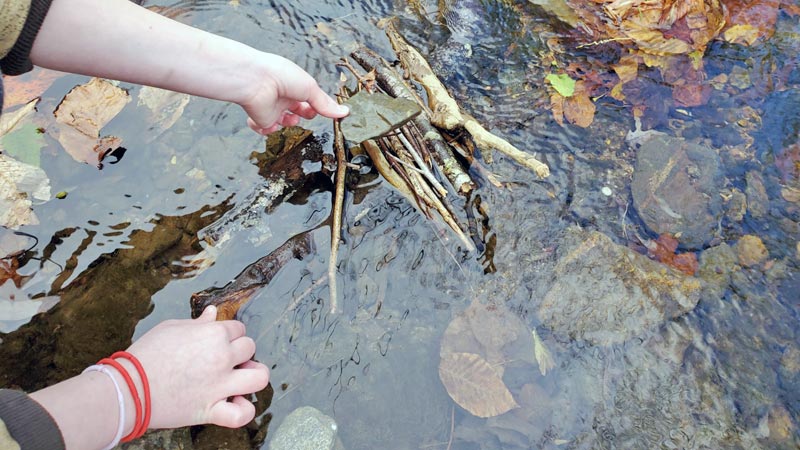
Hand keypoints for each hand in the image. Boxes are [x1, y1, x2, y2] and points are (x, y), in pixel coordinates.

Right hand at [125, 305, 268, 428]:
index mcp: (213, 334)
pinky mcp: (211, 409)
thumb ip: (198, 322)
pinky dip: (243, 410)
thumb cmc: (145, 355)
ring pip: (259, 378)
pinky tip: (235, 403)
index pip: (238, 328)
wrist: (127, 387)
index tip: (219, 340)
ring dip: (255, 375)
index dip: (229, 334)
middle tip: (226, 358)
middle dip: (241, 351)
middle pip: (250, 348)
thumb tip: (212, 313)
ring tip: (242, 377)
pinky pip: (241, 415)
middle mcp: (222, 357)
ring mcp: (219, 385)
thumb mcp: (171, 328)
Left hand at [241, 53, 349, 134]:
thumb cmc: (281, 76)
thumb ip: (325, 104)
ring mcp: (272, 108)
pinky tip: (271, 123)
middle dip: (304, 115)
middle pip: (298, 111)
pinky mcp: (260, 119)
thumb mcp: (310, 88)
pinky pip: (264, 130)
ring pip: (283, 122)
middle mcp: (283, 96)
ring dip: (289, 123)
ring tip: (290, 118)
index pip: (310, 99)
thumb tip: (344, 112)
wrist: (256, 81)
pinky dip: (268, 130)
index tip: (326, 111)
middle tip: (306, 113)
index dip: (317, 106)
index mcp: (295, 85)